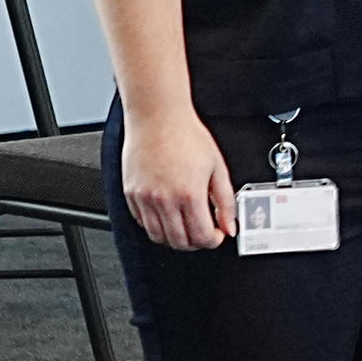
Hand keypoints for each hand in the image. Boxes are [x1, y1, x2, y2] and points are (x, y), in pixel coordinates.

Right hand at [120, 111, 236, 251]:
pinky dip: (156, 226)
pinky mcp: (130, 194)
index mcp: (189, 194)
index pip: (201, 237)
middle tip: (204, 232)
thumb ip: (226, 201)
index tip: (217, 234)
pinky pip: (141, 222)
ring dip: (175, 238)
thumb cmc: (187, 136)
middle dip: (196, 243)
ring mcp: (144, 198)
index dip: (213, 240)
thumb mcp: (218, 168)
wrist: (157, 117)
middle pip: (179, 242)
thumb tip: (230, 226)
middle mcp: (163, 199)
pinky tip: (168, 215)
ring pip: (158, 236)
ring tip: (186, 225)